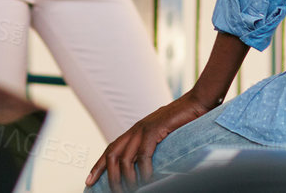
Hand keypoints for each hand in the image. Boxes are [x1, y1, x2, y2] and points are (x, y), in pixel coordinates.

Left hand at [88, 92, 212, 191]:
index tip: (89, 181)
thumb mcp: (162, 137)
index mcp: (134, 131)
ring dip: (126, 178)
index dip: (98, 166)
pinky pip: (144, 154)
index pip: (110, 150)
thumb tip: (144, 170)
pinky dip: (143, 170)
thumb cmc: (182, 122)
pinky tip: (146, 180)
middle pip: (112, 155)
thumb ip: (151, 148)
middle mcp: (135, 130)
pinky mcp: (155, 129)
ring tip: (131, 190)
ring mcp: (144, 129)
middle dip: (110, 177)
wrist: (196, 103)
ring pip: (125, 158)